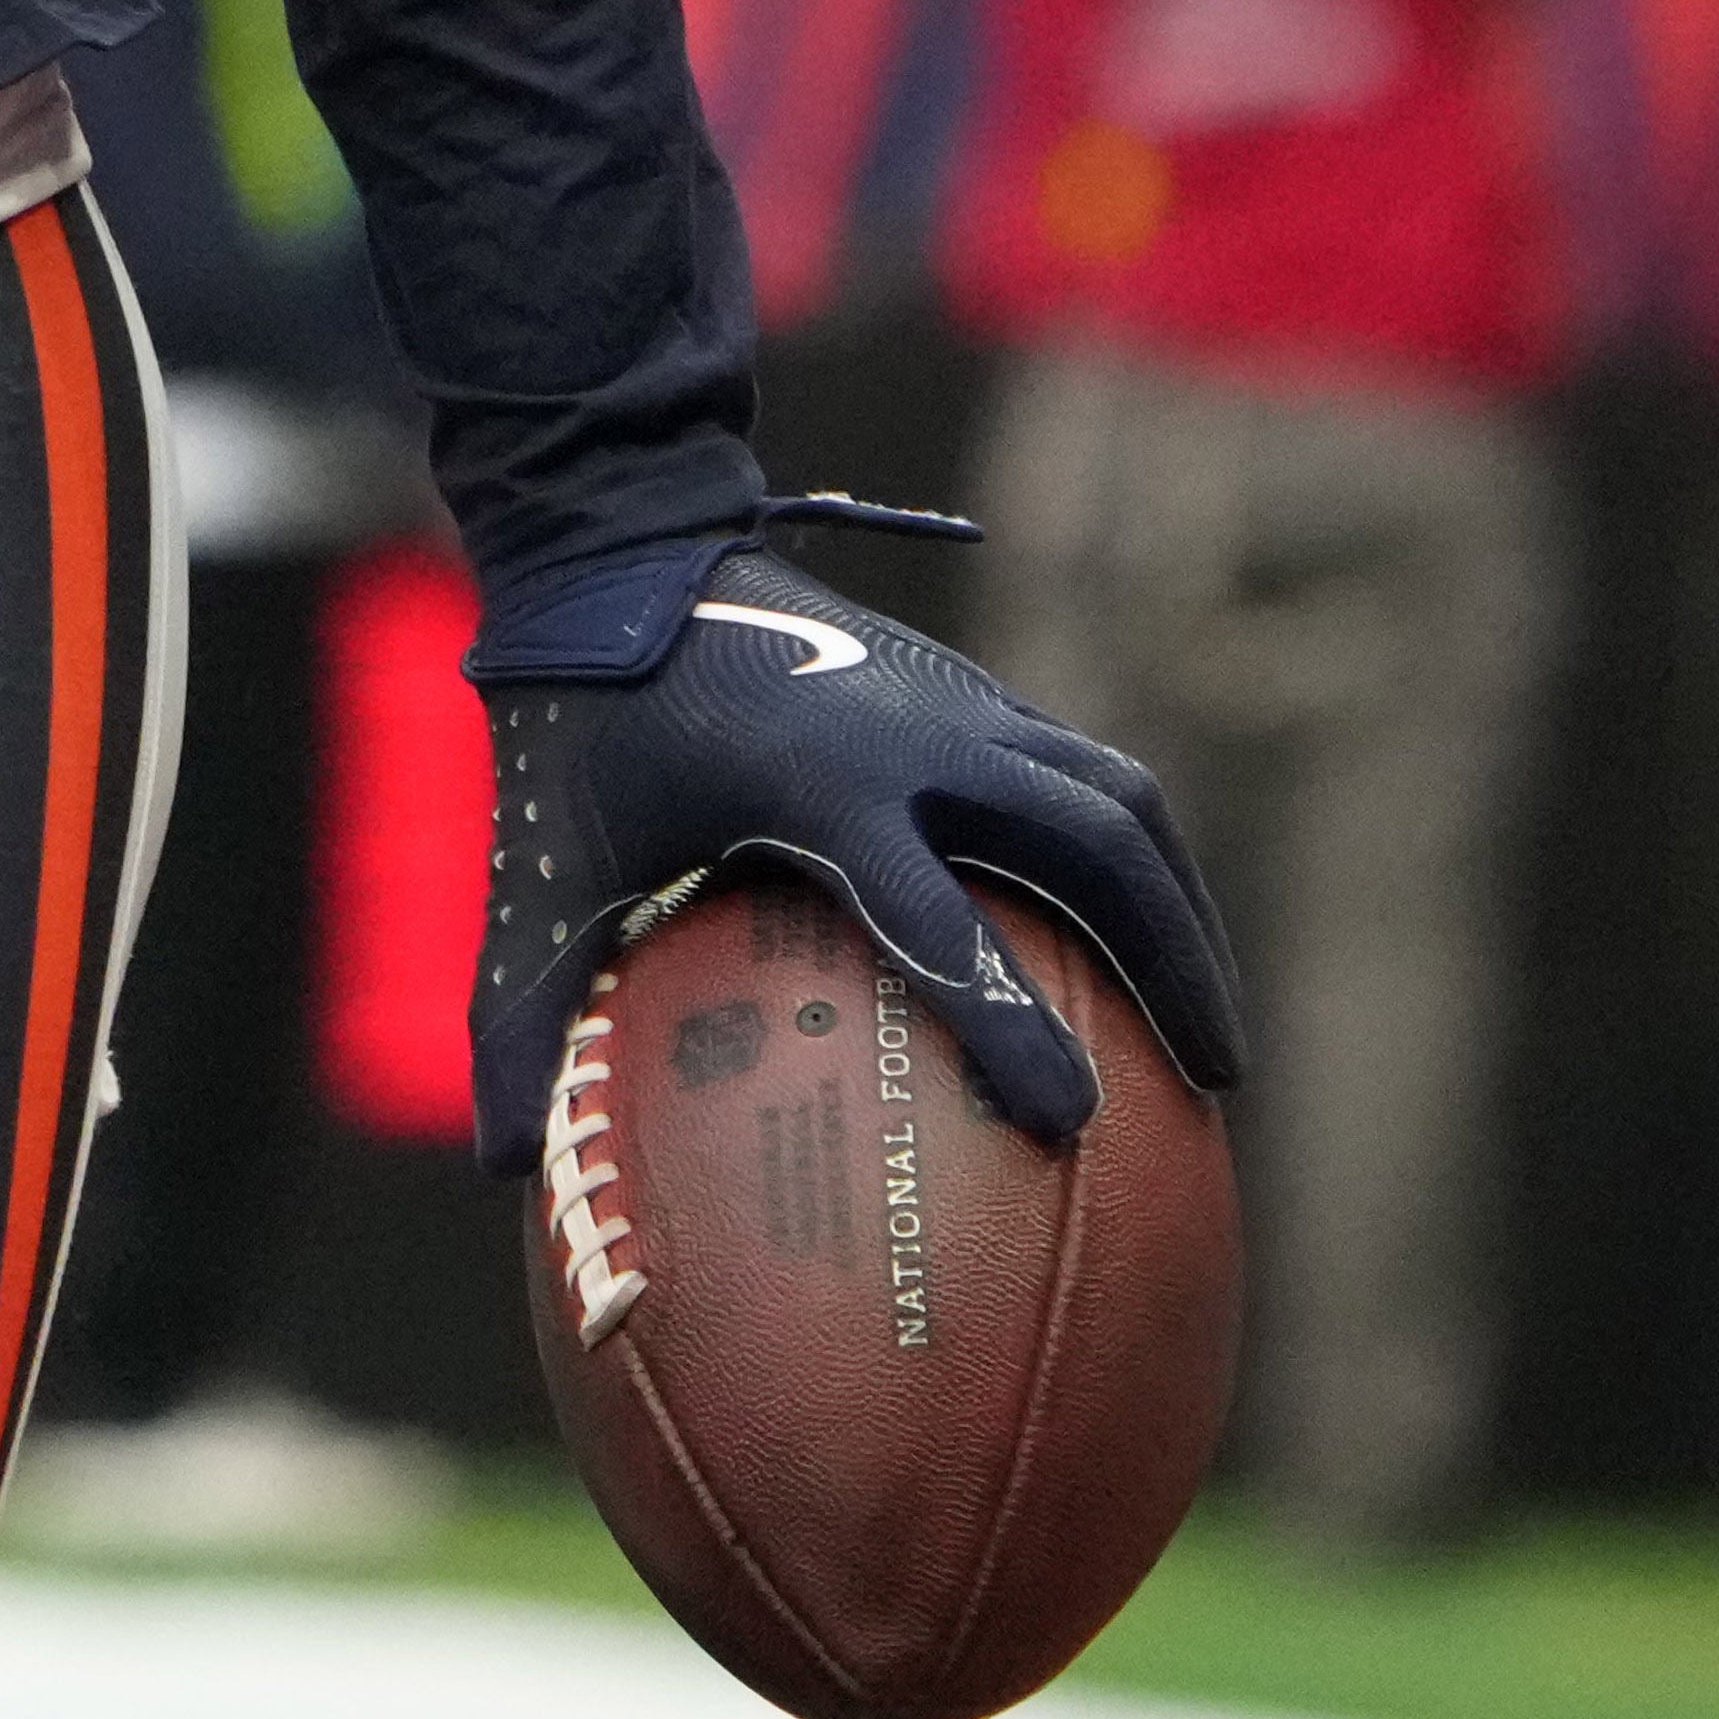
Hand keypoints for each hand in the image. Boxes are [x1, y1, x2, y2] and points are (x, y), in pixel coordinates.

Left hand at [476, 541, 1243, 1169]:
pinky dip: (1134, 857)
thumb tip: (503, 1167)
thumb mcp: (539, 866)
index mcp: (816, 785)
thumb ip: (522, 1014)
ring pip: (1119, 800)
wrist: (624, 551)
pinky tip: (1145, 941)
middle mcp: (916, 736)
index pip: (935, 921)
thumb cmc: (580, 728)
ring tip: (1212, 1029)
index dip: (1007, 1022)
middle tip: (1215, 1086)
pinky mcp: (973, 686)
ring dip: (1179, 908)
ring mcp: (959, 699)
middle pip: (1091, 847)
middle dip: (1171, 962)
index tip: (1071, 1123)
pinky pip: (1088, 774)